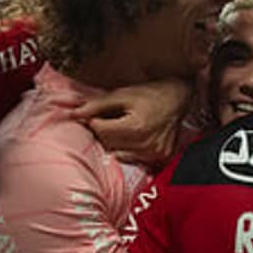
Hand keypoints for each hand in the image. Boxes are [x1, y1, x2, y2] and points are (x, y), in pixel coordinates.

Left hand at [72, 77, 191, 165]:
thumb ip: (97, 105)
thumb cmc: (150, 93)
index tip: (103, 113)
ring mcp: (155, 153)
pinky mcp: (160, 158)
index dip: (97, 121)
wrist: (179, 97)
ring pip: (119, 153)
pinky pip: (133, 158)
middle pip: (108, 144)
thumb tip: (73, 114)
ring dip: (116, 142)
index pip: (101, 131)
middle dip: (105, 131)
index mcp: (136, 127)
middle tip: (114, 119)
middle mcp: (146, 144)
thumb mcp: (123, 94)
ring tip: (125, 127)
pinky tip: (135, 137)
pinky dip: (129, 150)